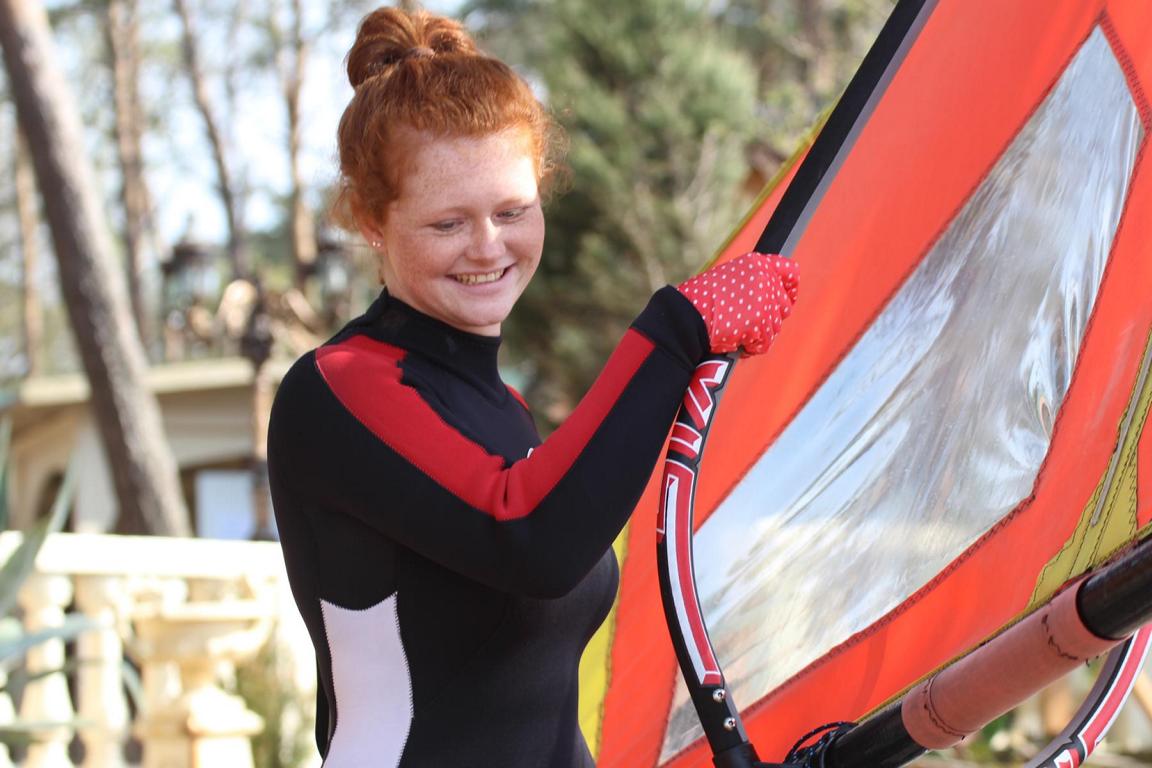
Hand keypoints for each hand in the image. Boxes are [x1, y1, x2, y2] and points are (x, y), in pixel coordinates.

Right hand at [676, 252, 798, 355]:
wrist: (686, 317)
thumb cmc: (699, 302)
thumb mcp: (727, 280)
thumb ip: (751, 285)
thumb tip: (767, 303)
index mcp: (756, 263)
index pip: (789, 272)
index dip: (789, 288)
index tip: (786, 298)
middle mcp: (764, 278)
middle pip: (784, 306)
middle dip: (768, 319)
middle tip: (748, 323)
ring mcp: (764, 300)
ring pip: (774, 328)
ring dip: (756, 336)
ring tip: (734, 331)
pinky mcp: (760, 321)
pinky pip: (764, 343)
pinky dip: (750, 347)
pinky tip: (735, 340)